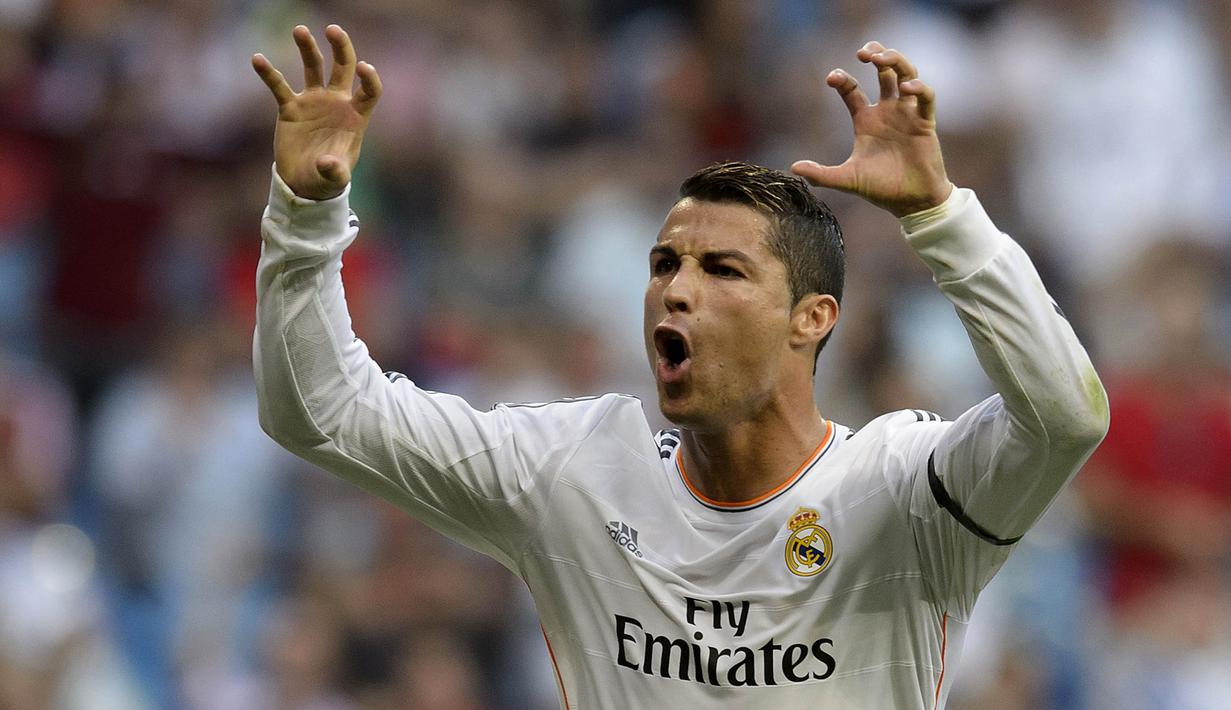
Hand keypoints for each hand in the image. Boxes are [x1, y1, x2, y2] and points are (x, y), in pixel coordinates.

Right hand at [252, 25, 381, 200]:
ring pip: (313, 67)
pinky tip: (257, 59)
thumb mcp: (335, 179)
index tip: (364, 67)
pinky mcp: (291, 108)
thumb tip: (327, 163)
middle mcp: (337, 103)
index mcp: (355, 117)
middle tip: (333, 29)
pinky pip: (279, 86)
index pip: (369, 91)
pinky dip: (269, 74)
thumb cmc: (327, 180)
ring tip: (301, 30)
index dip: (369, 78)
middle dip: (341, 47)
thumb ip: (335, 171)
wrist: (304, 183)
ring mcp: (314, 102)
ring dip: (308, 48)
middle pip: (343, 67)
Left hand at [791, 42, 952, 217]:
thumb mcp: (847, 180)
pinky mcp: (925, 122)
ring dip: (895, 62)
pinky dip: (919, 88)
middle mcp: (887, 111)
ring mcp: (907, 114)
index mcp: (866, 120)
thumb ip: (821, 175)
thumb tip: (793, 168)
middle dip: (875, 56)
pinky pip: (926, 97)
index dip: (842, 80)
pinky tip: (906, 88)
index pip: (852, 90)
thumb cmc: (880, 189)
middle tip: (863, 52)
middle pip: (883, 72)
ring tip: (881, 58)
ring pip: (906, 75)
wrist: (912, 202)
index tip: (831, 77)